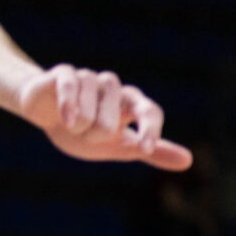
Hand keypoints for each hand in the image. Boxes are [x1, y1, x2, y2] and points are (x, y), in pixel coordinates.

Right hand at [19, 64, 192, 167]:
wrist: (47, 115)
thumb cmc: (88, 131)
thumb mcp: (120, 146)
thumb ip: (152, 152)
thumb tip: (188, 161)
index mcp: (131, 103)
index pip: (150, 111)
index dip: (150, 130)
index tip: (145, 148)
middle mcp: (114, 87)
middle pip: (110, 123)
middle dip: (93, 138)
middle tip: (84, 133)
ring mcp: (90, 78)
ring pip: (89, 112)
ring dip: (78, 127)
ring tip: (70, 124)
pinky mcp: (65, 74)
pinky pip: (71, 87)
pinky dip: (68, 105)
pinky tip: (66, 118)